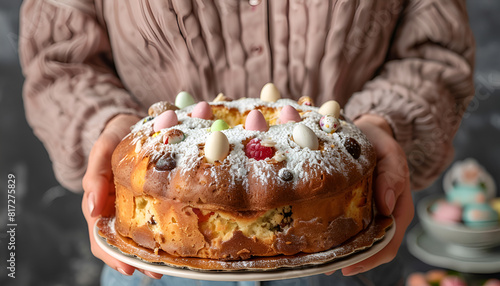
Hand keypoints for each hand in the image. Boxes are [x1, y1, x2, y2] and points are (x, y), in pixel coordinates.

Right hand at [81, 114, 162, 278]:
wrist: (132, 124)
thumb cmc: (114, 136)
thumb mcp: (103, 147)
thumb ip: (96, 174)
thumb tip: (92, 208)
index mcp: (100, 201)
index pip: (99, 236)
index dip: (111, 255)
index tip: (127, 267)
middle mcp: (116, 208)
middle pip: (121, 244)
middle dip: (136, 260)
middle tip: (154, 272)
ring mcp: (133, 205)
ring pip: (139, 236)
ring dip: (152, 253)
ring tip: (169, 266)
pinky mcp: (151, 198)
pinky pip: (156, 218)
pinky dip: (164, 232)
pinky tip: (178, 242)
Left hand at [327, 114, 413, 275]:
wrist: (371, 132)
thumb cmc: (382, 143)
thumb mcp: (391, 154)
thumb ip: (392, 175)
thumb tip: (387, 205)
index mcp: (399, 207)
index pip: (390, 241)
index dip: (372, 257)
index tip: (351, 265)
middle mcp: (386, 215)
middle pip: (374, 248)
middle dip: (354, 260)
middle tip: (329, 266)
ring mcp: (372, 213)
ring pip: (361, 241)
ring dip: (344, 252)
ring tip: (321, 261)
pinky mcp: (357, 207)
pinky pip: (351, 227)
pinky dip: (339, 236)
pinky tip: (321, 240)